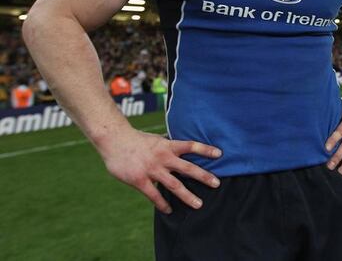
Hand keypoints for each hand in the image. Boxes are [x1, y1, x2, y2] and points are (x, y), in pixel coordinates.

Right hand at [98, 127, 221, 213]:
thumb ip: (168, 147)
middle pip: (188, 168)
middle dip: (204, 176)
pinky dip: (163, 204)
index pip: (191, 146)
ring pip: (174, 185)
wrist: (114, 140)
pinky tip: (169, 210)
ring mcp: (152, 169)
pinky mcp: (140, 180)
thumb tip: (181, 151)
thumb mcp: (156, 140)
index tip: (219, 154)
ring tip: (199, 204)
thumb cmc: (136, 140)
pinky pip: (154, 195)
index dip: (205, 149)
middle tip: (217, 184)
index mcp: (168, 146)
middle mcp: (163, 157)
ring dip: (187, 196)